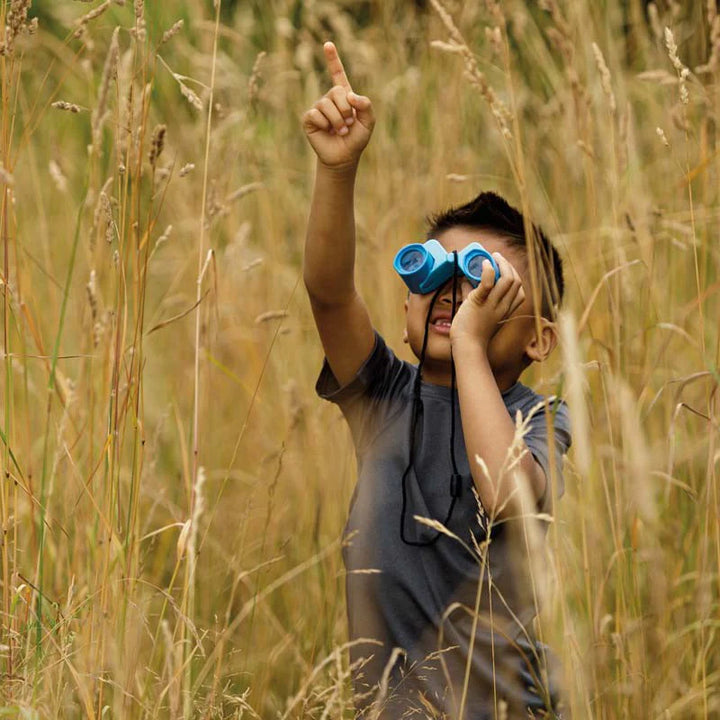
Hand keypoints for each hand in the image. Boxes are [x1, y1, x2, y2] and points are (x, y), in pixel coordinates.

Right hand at [302, 42, 374, 169]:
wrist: (344, 157)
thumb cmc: (356, 140)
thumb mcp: (368, 122)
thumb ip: (366, 105)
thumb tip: (350, 95)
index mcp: (344, 96)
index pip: (338, 74)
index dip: (333, 59)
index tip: (328, 44)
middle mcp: (330, 99)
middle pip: (336, 91)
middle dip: (346, 109)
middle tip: (348, 123)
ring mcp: (318, 108)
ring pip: (326, 104)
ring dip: (337, 120)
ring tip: (340, 130)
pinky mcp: (309, 119)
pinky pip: (316, 114)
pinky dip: (325, 124)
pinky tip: (327, 131)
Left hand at [449, 253, 525, 347]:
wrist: (466, 345)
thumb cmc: (471, 331)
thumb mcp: (478, 311)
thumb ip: (474, 294)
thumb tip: (466, 280)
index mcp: (506, 310)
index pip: (520, 291)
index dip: (514, 276)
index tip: (503, 268)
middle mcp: (503, 306)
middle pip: (517, 281)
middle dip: (508, 265)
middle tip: (497, 257)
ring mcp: (493, 305)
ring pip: (508, 279)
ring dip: (502, 264)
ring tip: (492, 257)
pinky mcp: (480, 302)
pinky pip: (489, 283)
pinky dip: (488, 270)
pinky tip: (485, 264)